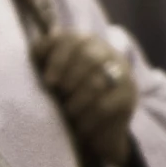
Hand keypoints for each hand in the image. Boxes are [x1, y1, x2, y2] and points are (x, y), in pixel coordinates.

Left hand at [32, 32, 136, 166]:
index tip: (47, 81)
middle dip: (70, 77)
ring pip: (98, 82)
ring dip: (77, 100)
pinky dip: (88, 116)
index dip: (58, 59)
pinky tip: (79, 126)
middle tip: (59, 94)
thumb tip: (37, 49)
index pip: (72, 40)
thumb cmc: (63, 91)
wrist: (91, 125)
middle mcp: (108, 53)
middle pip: (90, 57)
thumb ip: (42, 56)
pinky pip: (106, 105)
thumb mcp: (50, 71)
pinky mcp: (128, 97)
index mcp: (86, 41)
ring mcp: (122, 74)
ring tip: (66, 112)